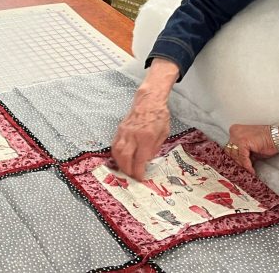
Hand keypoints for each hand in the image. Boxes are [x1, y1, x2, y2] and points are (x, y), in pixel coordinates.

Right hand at [110, 59, 179, 178]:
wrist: (148, 100)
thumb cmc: (159, 117)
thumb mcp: (164, 133)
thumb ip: (154, 148)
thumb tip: (146, 161)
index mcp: (147, 136)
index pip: (140, 159)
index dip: (139, 171)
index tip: (140, 178)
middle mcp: (133, 135)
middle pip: (125, 157)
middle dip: (127, 170)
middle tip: (131, 177)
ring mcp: (124, 132)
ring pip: (117, 152)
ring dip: (120, 164)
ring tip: (125, 170)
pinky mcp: (119, 129)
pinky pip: (114, 145)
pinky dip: (116, 155)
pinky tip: (120, 160)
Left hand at [223, 124, 278, 175]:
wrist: (278, 136)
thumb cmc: (267, 141)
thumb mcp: (250, 147)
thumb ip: (242, 152)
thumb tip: (238, 162)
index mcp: (235, 130)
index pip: (230, 147)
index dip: (234, 158)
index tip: (238, 167)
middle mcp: (234, 132)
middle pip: (230, 152)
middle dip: (237, 162)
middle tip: (243, 171)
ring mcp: (238, 136)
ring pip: (235, 156)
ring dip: (242, 165)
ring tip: (248, 171)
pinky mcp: (243, 142)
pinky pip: (243, 158)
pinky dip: (247, 165)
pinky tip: (252, 170)